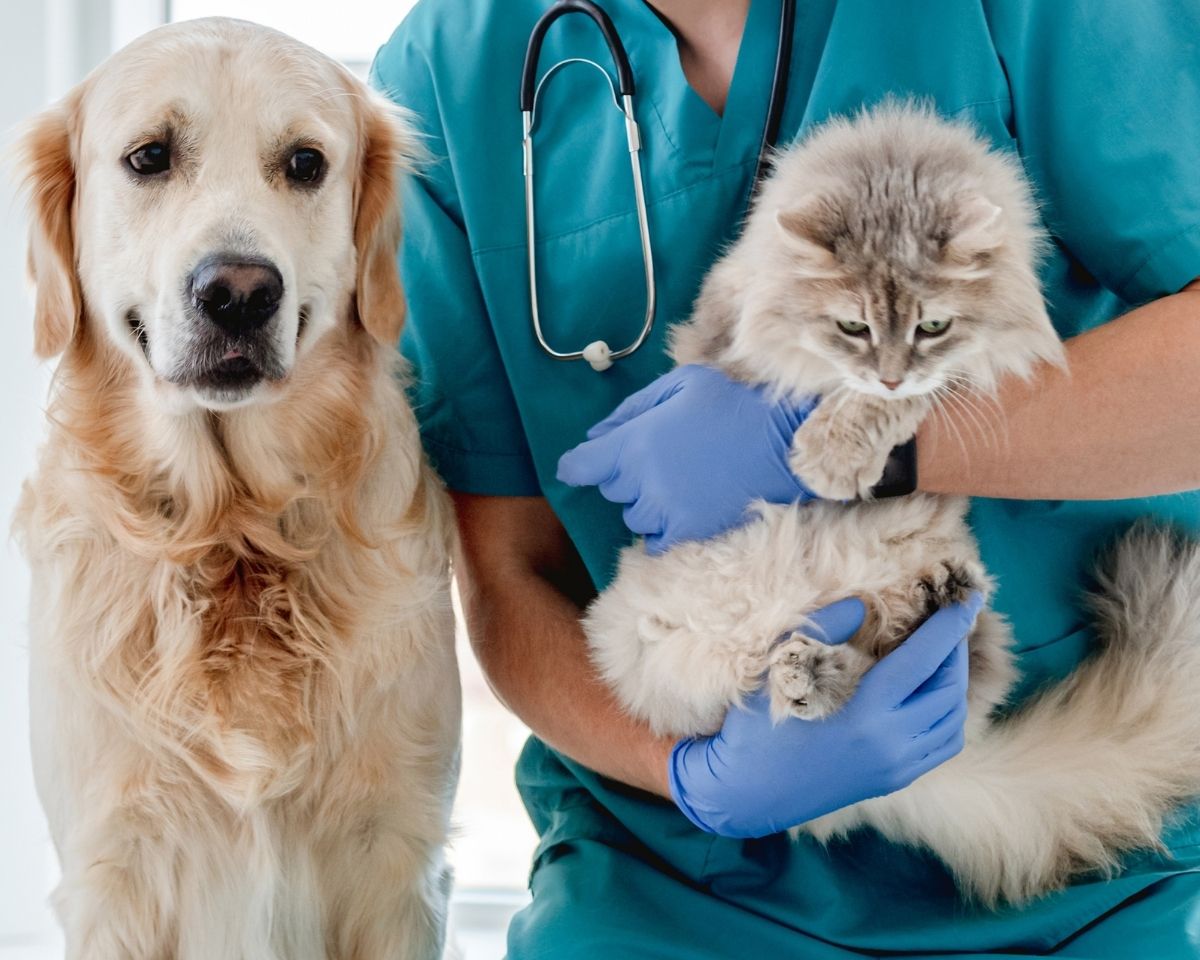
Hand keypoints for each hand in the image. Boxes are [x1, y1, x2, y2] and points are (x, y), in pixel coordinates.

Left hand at [556, 365, 817, 552]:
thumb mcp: (679, 385)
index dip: (577, 466)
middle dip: (625, 475)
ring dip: (646, 502)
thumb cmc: (730, 404)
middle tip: (660, 458)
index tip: (583, 465)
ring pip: (633, 516)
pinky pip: (655, 541)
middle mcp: (642, 480)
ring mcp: (665, 510)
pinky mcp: (688, 531)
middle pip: (611, 490)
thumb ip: (632, 409)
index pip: (580, 466)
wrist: (782, 441)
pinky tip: (684, 507)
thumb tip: (596, 435)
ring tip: (678, 482)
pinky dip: (663, 528)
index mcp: (635, 441)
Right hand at [668, 594, 980, 838]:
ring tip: (945, 650)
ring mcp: (897, 769)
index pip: (923, 661)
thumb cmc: (756, 729)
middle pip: (947, 689)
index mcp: (866, 716)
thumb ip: (824, 630)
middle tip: (954, 617)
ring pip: (953, 720)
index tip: (968, 597)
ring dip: (956, 680)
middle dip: (956, 649)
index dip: (948, 626)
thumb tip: (862, 602)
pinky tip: (934, 691)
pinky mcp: (894, 781)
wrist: (746, 794)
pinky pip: (942, 744)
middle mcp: (892, 746)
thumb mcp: (781, 670)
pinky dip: (949, 712)